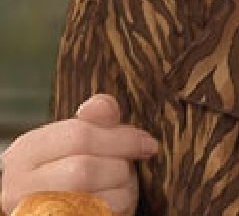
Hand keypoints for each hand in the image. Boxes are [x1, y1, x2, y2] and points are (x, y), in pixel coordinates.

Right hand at [0, 94, 157, 215]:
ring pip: (89, 200)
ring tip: (121, 187)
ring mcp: (29, 211)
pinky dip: (113, 209)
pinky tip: (112, 204)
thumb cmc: (69, 171)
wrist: (50, 205)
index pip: (78, 135)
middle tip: (131, 169)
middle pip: (83, 170)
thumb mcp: (78, 141)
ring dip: (118, 192)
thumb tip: (105, 105)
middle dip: (118, 168)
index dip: (121, 138)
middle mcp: (18, 184)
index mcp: (27, 150)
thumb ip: (94, 121)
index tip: (147, 143)